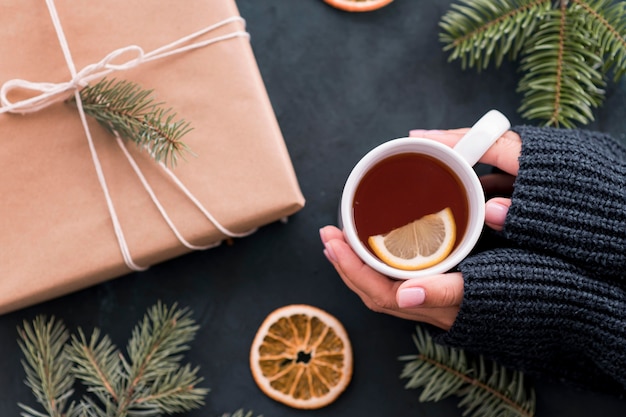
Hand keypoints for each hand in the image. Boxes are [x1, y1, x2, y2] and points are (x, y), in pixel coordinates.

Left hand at [320, 128, 521, 329]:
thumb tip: (405, 295)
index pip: (377, 293)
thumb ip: (446, 292)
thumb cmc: (519, 293)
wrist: (550, 306)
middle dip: (345, 264)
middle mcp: (424, 307)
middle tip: (328, 235)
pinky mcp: (437, 292)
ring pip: (381, 287)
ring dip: (357, 264)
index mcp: (430, 306)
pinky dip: (377, 265)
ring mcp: (429, 301)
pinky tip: (376, 249)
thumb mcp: (485, 287)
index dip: (350, 269)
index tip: (331, 240)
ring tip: (340, 241)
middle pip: (371, 291)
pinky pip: (396, 281)